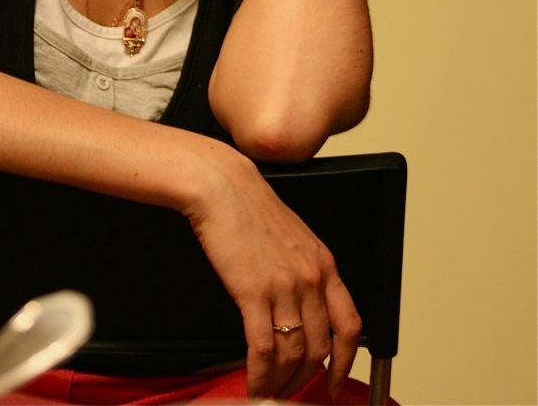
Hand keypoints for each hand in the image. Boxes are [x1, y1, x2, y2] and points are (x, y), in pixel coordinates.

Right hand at [182, 148, 360, 399]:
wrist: (222, 187)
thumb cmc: (250, 208)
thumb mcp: (294, 237)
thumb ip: (306, 271)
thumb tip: (303, 308)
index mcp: (324, 264)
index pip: (349, 325)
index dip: (345, 361)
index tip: (333, 381)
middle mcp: (310, 278)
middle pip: (319, 347)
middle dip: (305, 380)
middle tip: (290, 392)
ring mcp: (284, 286)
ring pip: (293, 354)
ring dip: (280, 383)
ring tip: (268, 393)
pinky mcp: (253, 292)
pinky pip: (263, 349)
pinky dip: (260, 376)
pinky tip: (253, 384)